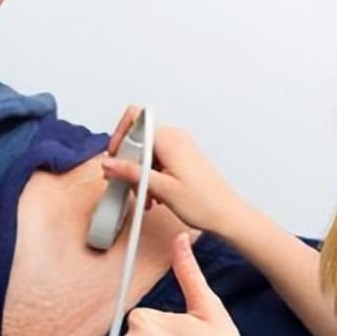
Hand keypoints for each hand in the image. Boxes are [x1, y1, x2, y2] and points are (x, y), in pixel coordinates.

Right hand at [102, 107, 248, 240]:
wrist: (227, 216)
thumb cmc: (204, 204)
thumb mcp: (162, 189)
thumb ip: (131, 173)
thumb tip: (109, 163)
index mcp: (170, 139)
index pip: (135, 119)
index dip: (119, 137)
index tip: (115, 158)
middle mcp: (175, 138)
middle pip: (137, 138)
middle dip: (127, 161)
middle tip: (127, 183)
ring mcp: (179, 147)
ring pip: (145, 152)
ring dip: (138, 173)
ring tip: (144, 195)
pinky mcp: (181, 158)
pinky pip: (156, 160)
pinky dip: (149, 176)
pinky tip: (153, 194)